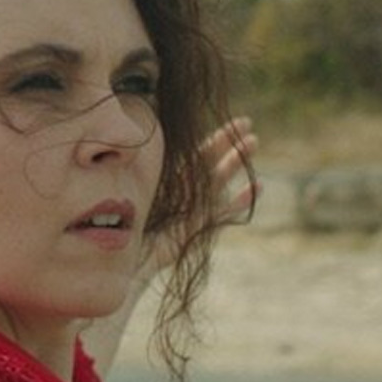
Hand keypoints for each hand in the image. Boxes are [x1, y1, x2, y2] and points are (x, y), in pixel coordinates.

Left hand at [141, 115, 258, 280]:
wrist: (126, 258)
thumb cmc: (125, 225)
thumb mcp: (136, 188)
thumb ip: (143, 169)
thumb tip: (136, 135)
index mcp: (167, 181)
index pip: (194, 155)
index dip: (213, 139)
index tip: (230, 123)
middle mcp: (182, 193)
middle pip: (209, 163)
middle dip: (228, 144)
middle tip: (247, 124)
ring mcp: (192, 210)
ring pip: (219, 181)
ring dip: (236, 163)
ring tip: (255, 142)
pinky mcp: (198, 229)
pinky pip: (223, 213)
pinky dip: (240, 201)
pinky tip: (257, 185)